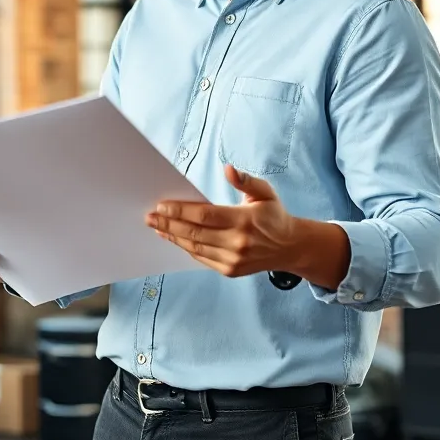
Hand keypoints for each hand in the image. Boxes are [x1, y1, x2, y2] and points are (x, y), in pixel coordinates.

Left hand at [145, 164, 297, 278]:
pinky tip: (174, 238)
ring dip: (173, 236)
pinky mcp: (230, 270)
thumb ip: (246, 181)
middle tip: (149, 217)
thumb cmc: (274, 216)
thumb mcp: (265, 192)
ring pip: (195, 248)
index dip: (180, 211)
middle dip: (168, 224)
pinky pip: (201, 258)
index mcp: (244, 220)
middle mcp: (237, 243)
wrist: (289, 247)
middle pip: (195, 233)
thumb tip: (228, 170)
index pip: (205, 215)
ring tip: (156, 227)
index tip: (161, 206)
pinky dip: (185, 248)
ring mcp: (233, 259)